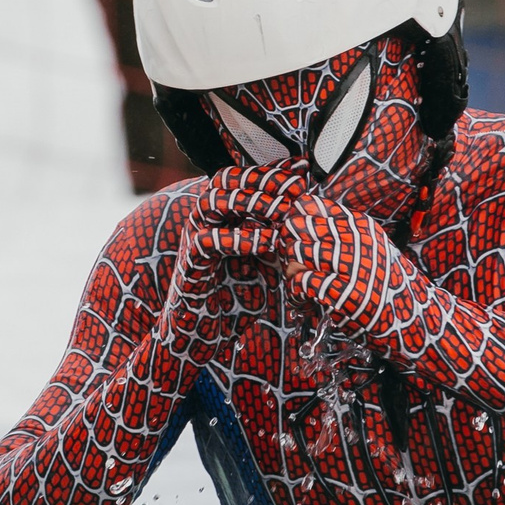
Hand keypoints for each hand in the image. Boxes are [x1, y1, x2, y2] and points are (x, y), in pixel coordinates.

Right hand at [156, 164, 305, 375]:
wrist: (206, 335)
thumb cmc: (239, 300)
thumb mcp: (270, 266)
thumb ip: (284, 243)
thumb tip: (314, 222)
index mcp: (224, 217)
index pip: (245, 180)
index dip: (273, 172)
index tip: (303, 169)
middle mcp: (206, 222)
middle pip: (226, 180)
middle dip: (261, 180)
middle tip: (294, 187)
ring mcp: (194, 239)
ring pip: (213, 201)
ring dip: (249, 202)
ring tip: (282, 210)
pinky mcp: (190, 263)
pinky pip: (209, 240)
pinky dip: (240, 238)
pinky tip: (268, 241)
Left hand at [216, 191, 435, 355]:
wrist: (416, 318)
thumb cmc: (389, 285)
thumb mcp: (371, 248)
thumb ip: (341, 234)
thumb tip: (300, 220)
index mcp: (359, 225)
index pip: (310, 206)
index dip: (294, 221)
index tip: (296, 238)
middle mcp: (355, 240)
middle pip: (297, 227)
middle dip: (287, 245)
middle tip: (291, 262)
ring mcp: (350, 265)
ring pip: (296, 253)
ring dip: (290, 270)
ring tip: (298, 283)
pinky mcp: (343, 293)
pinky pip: (302, 283)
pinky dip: (296, 293)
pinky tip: (305, 301)